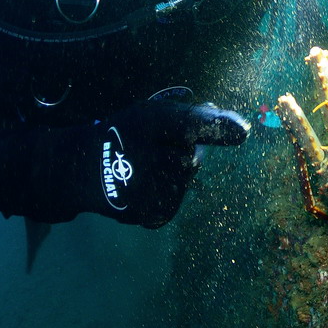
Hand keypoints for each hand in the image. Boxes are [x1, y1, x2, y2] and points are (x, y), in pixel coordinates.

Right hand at [95, 99, 249, 226]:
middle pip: (193, 156)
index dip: (215, 126)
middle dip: (184, 151)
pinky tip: (144, 185)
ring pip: (185, 178)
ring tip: (145, 168)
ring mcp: (151, 190)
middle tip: (153, 148)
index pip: (188, 124)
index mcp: (149, 123)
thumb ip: (191, 118)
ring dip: (175, 172)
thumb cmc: (125, 134)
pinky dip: (166, 191)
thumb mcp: (150, 115)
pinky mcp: (153, 212)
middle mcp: (149, 157)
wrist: (84, 169)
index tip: (242, 131)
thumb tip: (233, 126)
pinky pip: (175, 198)